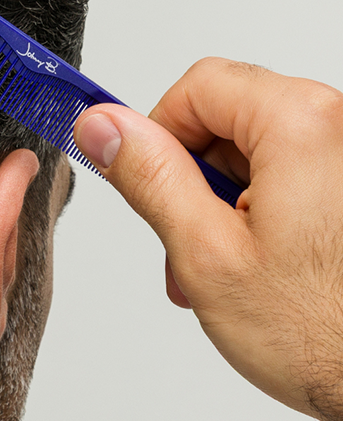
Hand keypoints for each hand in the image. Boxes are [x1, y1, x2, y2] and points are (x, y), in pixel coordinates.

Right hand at [73, 57, 342, 420]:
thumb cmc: (324, 335)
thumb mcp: (205, 252)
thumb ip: (149, 177)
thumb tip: (102, 126)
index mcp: (304, 126)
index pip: (200, 86)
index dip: (157, 134)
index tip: (145, 182)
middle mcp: (340, 128)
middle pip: (231, 117)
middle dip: (192, 180)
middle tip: (185, 247)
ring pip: (260, 152)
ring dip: (226, 204)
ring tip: (223, 270)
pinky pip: (295, 176)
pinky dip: (264, 213)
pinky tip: (260, 267)